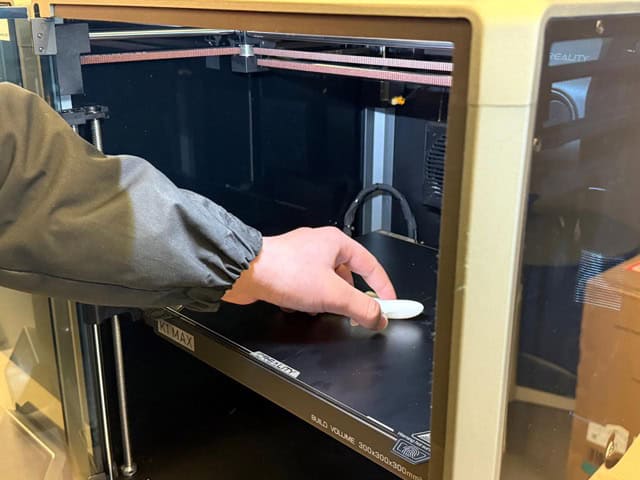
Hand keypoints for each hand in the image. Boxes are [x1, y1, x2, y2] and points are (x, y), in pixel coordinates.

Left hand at [222, 227, 396, 329]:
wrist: (245, 273)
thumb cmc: (285, 272)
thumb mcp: (333, 294)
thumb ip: (361, 307)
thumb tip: (379, 317)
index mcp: (336, 242)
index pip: (371, 265)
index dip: (383, 287)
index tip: (389, 304)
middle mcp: (320, 246)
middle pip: (347, 276)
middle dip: (348, 297)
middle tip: (354, 313)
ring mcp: (301, 257)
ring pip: (325, 284)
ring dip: (324, 300)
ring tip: (317, 307)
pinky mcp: (286, 270)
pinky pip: (306, 288)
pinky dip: (306, 300)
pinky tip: (299, 306)